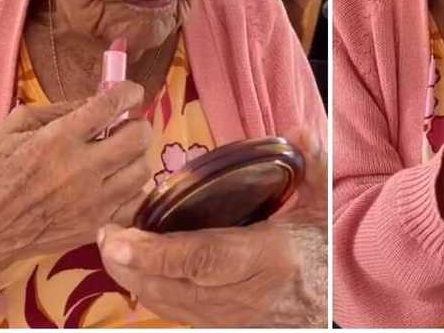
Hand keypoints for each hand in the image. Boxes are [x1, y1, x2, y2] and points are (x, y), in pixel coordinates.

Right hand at [0, 82, 150, 288]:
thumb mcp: (14, 128)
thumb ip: (56, 109)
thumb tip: (94, 101)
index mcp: (58, 139)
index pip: (110, 106)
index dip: (129, 92)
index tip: (130, 92)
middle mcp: (82, 169)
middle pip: (138, 138)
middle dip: (137, 124)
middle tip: (125, 125)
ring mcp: (93, 202)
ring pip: (143, 170)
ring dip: (136, 156)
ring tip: (120, 156)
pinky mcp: (96, 226)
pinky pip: (135, 203)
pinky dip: (132, 190)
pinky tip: (117, 184)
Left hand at [97, 130, 326, 326]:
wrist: (339, 303)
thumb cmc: (327, 250)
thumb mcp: (324, 205)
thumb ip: (312, 166)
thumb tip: (300, 131)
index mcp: (269, 258)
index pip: (203, 258)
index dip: (157, 252)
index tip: (119, 239)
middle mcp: (246, 295)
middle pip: (174, 288)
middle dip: (132, 266)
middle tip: (104, 236)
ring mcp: (232, 317)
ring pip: (170, 306)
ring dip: (134, 280)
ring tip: (110, 248)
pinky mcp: (223, 325)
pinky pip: (178, 313)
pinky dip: (152, 292)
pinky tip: (134, 269)